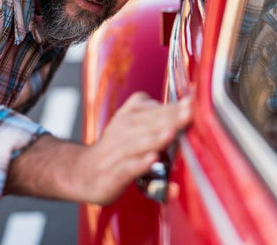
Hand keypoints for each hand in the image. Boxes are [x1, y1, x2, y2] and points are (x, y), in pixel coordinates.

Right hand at [5, 92, 191, 205]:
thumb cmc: (116, 149)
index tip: (193, 100)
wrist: (83, 173)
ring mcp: (117, 153)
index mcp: (129, 118)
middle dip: (170, 117)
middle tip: (190, 111)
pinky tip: (153, 160)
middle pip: (149, 123)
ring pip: (138, 143)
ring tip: (172, 132)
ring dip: (156, 137)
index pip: (154, 109)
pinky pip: (128, 168)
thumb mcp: (130, 125)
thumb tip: (186, 104)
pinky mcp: (113, 175)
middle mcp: (122, 132)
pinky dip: (140, 164)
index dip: (173, 105)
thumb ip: (154, 113)